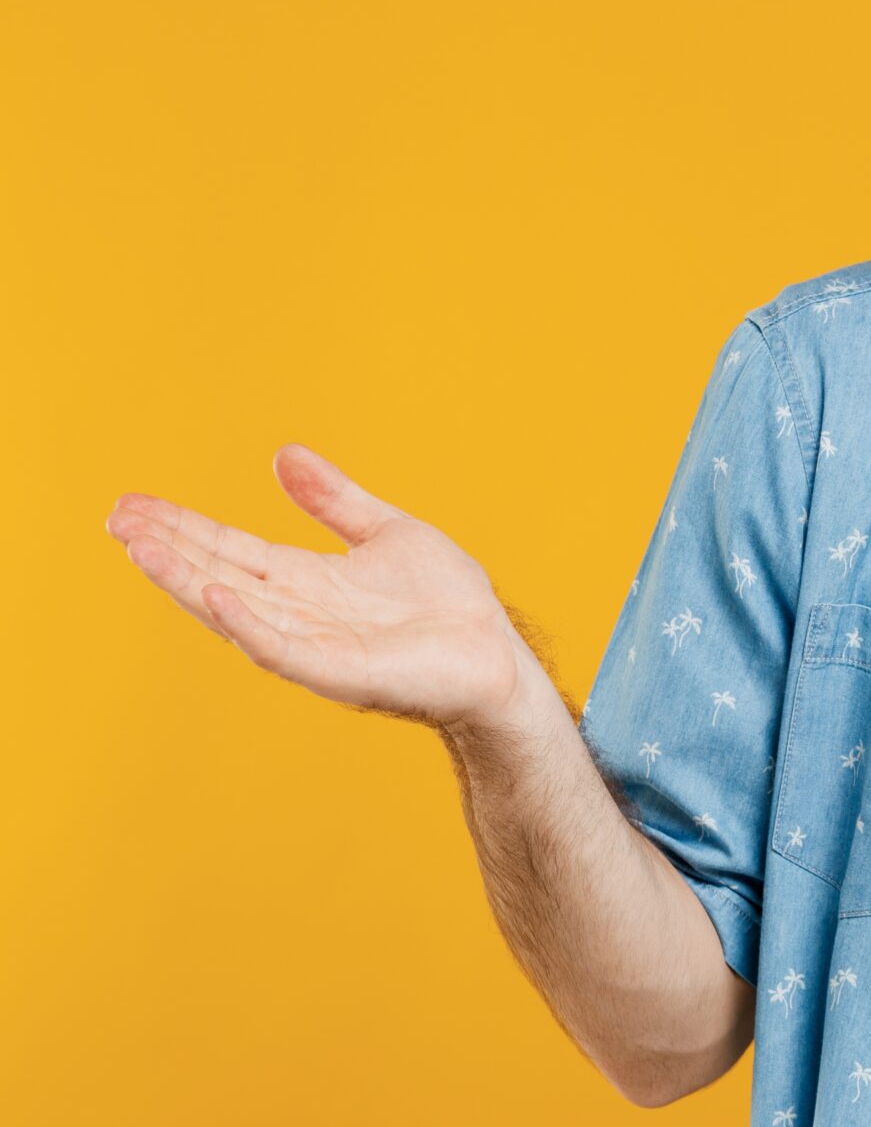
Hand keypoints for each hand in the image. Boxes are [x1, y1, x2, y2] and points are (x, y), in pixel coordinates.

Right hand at [106, 443, 530, 731]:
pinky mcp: (342, 672)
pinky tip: (215, 596)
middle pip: (218, 574)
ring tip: (141, 549)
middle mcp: (298, 612)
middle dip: (167, 549)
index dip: (182, 526)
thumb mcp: (387, 532)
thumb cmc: (446, 604)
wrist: (497, 655)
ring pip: (236, 609)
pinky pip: (283, 649)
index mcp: (305, 579)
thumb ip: (335, 500)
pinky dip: (247, 624)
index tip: (131, 504)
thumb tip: (282, 454)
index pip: (228, 548)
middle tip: (116, 520)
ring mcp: (314, 644)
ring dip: (188, 582)